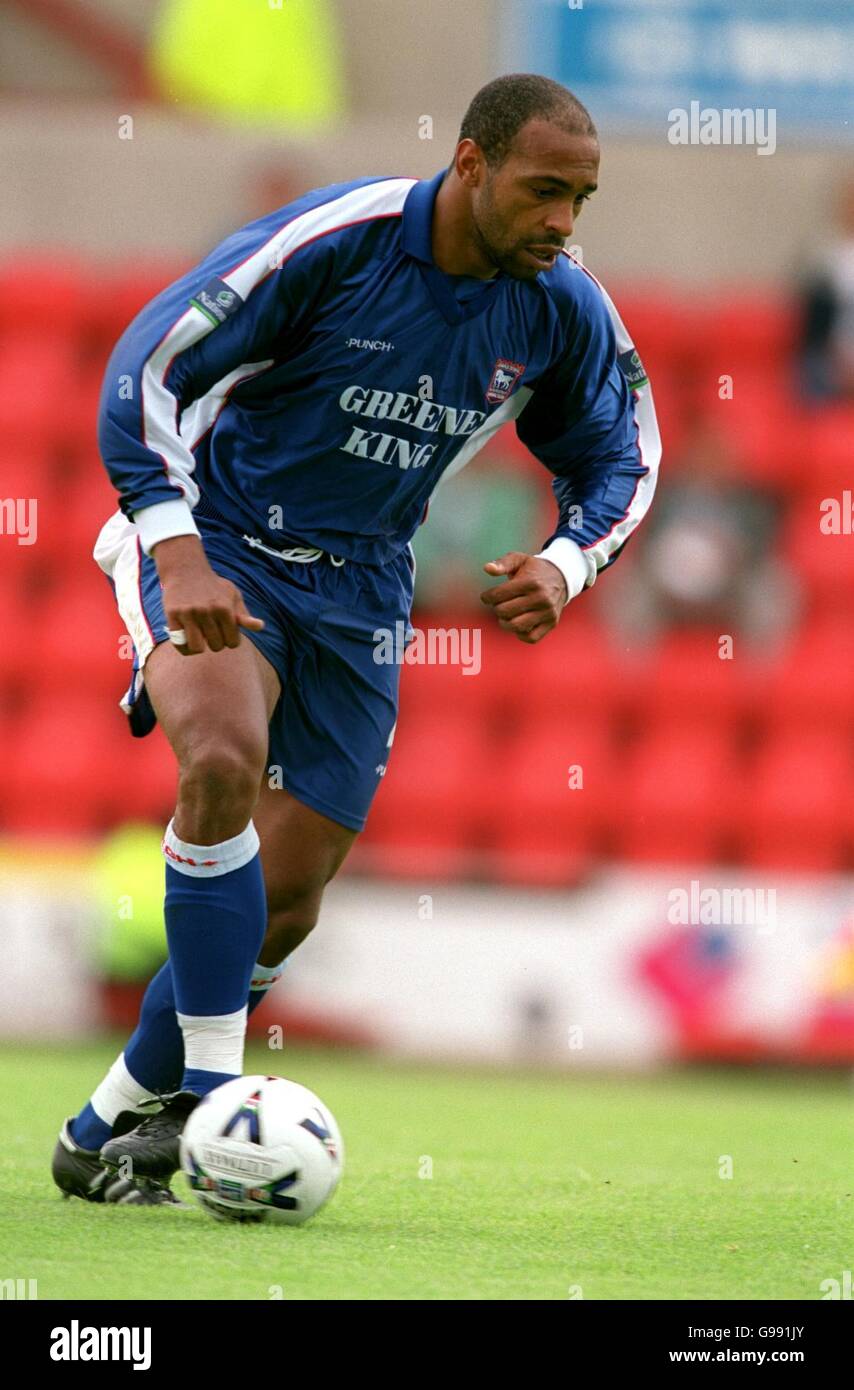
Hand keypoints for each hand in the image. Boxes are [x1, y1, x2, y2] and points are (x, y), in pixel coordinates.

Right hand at [152, 535, 264, 655]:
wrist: (186, 569)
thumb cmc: (213, 586)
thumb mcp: (233, 595)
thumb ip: (244, 615)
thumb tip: (261, 626)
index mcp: (225, 608)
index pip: (233, 643)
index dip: (230, 640)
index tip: (225, 632)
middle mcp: (207, 611)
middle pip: (216, 646)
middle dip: (215, 642)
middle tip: (211, 631)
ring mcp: (189, 614)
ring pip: (197, 648)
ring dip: (199, 647)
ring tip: (199, 638)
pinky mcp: (172, 615)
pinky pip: (179, 644)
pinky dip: (184, 648)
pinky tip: (187, 641)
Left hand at [480, 550, 567, 643]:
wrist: (561, 576)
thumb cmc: (535, 569)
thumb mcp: (519, 559)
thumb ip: (502, 563)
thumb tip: (487, 568)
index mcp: (531, 582)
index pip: (498, 595)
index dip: (487, 597)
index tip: (487, 596)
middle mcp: (541, 598)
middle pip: (504, 611)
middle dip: (496, 608)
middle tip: (499, 604)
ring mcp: (548, 612)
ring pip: (516, 626)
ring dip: (505, 622)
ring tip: (506, 614)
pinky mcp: (552, 623)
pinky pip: (531, 638)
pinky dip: (520, 633)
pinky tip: (518, 622)